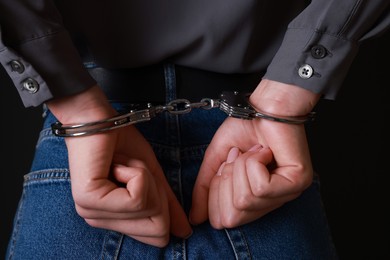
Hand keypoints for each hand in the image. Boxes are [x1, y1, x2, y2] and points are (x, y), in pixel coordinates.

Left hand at [47, 86, 191, 246]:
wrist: (97, 117)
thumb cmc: (120, 143)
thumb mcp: (151, 176)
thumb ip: (166, 204)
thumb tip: (184, 231)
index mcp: (112, 219)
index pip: (157, 236)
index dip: (164, 207)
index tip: (145, 179)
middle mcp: (98, 221)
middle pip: (157, 229)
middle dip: (157, 193)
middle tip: (135, 171)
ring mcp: (91, 212)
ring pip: (148, 210)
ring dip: (145, 178)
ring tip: (124, 164)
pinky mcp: (90, 199)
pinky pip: (136, 198)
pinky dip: (136, 174)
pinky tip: (117, 164)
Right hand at [190, 79, 318, 228]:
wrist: (266, 105)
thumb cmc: (244, 128)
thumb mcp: (216, 159)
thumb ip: (205, 189)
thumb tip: (194, 219)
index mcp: (252, 201)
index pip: (223, 220)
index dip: (215, 193)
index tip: (227, 164)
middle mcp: (270, 204)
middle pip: (232, 217)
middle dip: (226, 181)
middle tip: (238, 156)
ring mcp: (286, 195)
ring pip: (245, 201)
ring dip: (241, 167)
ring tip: (252, 151)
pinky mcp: (297, 183)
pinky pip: (261, 188)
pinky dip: (254, 163)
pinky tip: (264, 150)